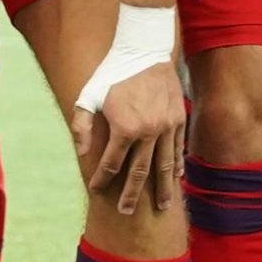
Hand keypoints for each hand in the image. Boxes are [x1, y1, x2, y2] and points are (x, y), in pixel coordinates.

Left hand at [73, 59, 185, 217]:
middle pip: (139, 172)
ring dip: (162, 188)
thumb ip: (82, 125)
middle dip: (132, 195)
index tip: (97, 190)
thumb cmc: (113, 73)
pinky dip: (176, 165)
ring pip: (164, 165)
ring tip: (163, 207)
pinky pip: (178, 149)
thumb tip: (82, 153)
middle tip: (127, 212)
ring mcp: (167, 127)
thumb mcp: (89, 95)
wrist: (145, 50)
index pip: (111, 163)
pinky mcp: (179, 120)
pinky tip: (176, 178)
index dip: (102, 179)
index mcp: (124, 127)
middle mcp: (148, 132)